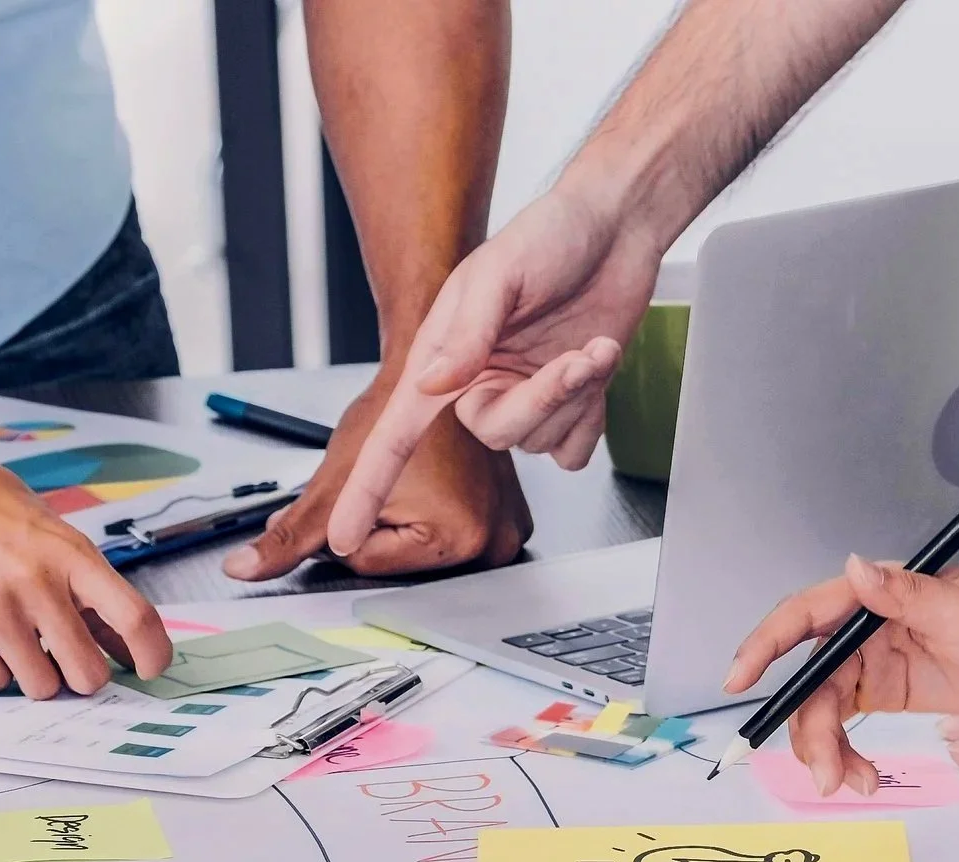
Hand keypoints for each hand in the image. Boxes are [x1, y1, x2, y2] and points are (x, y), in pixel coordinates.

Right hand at [0, 392, 171, 698]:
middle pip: (88, 674)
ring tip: (20, 642)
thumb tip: (121, 644)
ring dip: (37, 676)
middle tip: (67, 658)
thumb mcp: (50, 530)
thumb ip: (86, 586)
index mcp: (72, 554)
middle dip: (83, 676)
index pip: (135, 618)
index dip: (152, 654)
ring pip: (41, 688)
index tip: (148, 669)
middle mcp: (38, 585)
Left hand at [226, 372, 531, 578]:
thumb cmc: (395, 410)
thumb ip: (288, 535)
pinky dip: (436, 516)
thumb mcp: (334, 482)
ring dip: (407, 523)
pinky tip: (436, 484)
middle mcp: (494, 543)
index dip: (348, 525)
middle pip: (401, 565)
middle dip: (380, 528)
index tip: (367, 487)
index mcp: (458, 540)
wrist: (431, 365)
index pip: (369, 563)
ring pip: (424, 553)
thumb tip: (244, 569)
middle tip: (397, 483)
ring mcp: (507, 531)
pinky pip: (454, 535)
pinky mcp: (512, 518)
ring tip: (418, 481)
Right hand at [330, 187, 659, 554]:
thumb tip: (431, 385)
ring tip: (591, 346)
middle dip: (542, 398)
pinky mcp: (567, 405)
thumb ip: (464, 334)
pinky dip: (591, 414)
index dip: (367, 487)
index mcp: (444, 356)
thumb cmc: (549, 236)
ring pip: (538, 441)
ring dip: (575, 394)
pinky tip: (596, 365)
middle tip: (575, 358)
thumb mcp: (497, 274)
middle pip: (495, 433)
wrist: (615, 229)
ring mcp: (523, 396)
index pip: (394, 433)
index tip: (343, 535)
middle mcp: (478, 382)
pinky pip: (571, 450)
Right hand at [724, 556, 958, 797]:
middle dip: (809, 732)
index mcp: (874, 601)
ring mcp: (873, 665)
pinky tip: (865, 777)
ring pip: (823, 713)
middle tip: (825, 775)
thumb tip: (855, 569)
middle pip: (809, 684)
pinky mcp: (888, 694)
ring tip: (852, 785)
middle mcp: (864, 632)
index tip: (739, 679)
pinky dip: (847, 756)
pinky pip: (847, 729)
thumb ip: (904, 594)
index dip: (765, 646)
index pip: (803, 617)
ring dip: (826, 752)